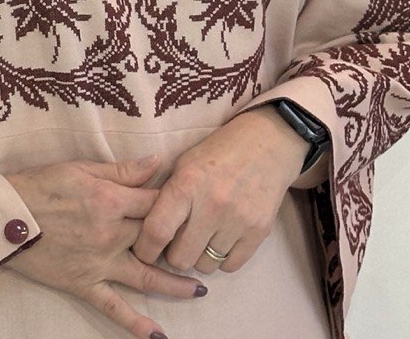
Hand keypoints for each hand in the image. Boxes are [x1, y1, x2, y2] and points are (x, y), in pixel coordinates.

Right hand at [5, 156, 205, 337]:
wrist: (4, 215)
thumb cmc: (41, 184)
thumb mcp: (81, 168)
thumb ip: (122, 170)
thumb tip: (157, 162)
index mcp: (111, 201)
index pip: (156, 203)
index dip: (176, 204)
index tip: (191, 206)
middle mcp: (112, 234)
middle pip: (157, 240)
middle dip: (181, 243)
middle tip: (202, 247)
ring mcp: (99, 263)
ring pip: (146, 277)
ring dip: (175, 285)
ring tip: (199, 289)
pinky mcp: (84, 284)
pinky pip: (114, 307)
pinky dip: (136, 324)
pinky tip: (157, 336)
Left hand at [132, 108, 308, 276]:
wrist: (266, 144)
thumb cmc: (217, 152)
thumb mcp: (184, 164)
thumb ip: (167, 196)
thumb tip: (148, 231)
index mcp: (187, 183)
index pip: (157, 230)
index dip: (145, 249)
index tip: (143, 252)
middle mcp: (212, 205)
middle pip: (180, 258)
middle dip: (173, 255)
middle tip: (176, 243)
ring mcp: (238, 221)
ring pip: (205, 265)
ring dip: (199, 257)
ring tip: (202, 237)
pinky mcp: (259, 232)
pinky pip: (230, 266)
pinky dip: (222, 259)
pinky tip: (221, 239)